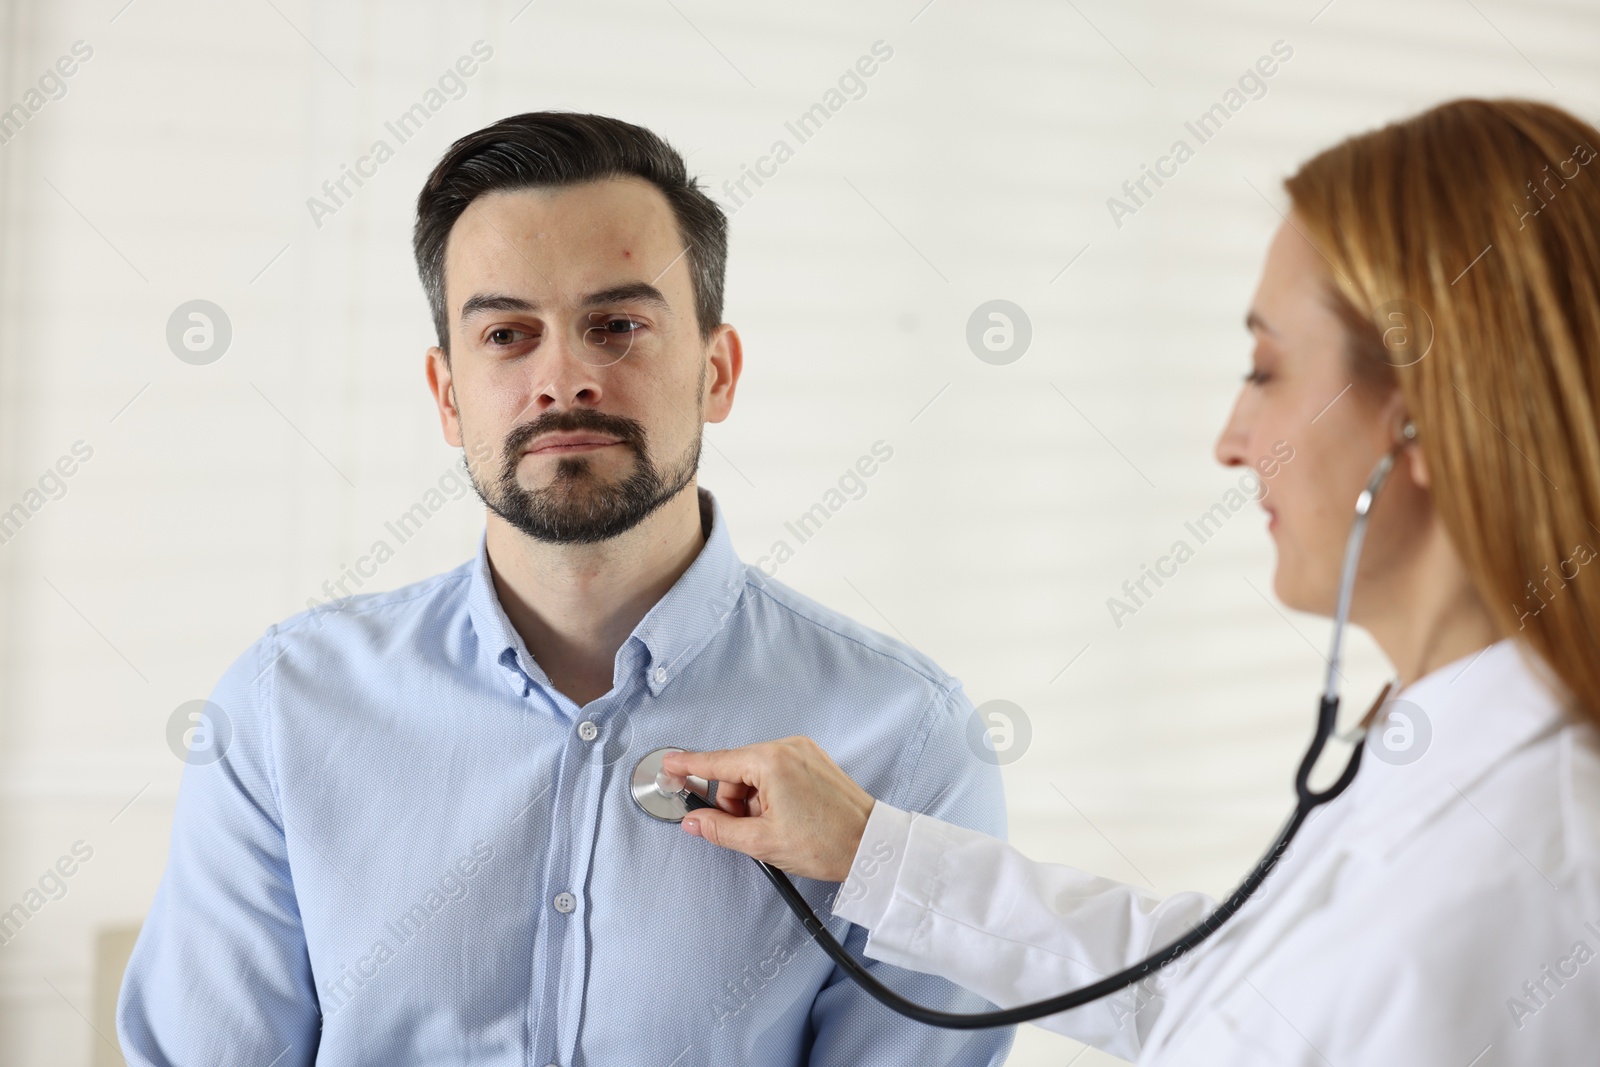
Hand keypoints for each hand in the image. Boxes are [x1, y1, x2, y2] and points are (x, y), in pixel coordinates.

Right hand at [659, 737, 875, 881]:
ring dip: (752, 800)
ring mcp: (803, 751)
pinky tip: (783, 817)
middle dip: (733, 801)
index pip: (717, 762)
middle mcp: (787, 747)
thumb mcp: (762, 842)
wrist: (872, 844)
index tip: (669, 765)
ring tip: (772, 827)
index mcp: (771, 762)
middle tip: (747, 830)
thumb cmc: (827, 843)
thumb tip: (693, 821)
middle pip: (736, 770)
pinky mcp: (813, 759)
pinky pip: (775, 772)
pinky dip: (769, 793)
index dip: (689, 766)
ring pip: (755, 773)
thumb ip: (720, 829)